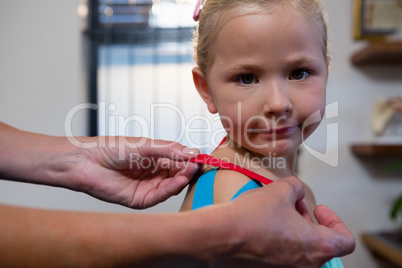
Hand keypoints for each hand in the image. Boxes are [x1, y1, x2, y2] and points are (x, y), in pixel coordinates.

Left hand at [62, 137, 199, 208]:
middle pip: (178, 175)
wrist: (87, 161)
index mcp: (155, 159)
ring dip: (183, 179)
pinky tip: (179, 180)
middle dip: (189, 170)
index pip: (179, 161)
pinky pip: (159, 196)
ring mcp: (147, 187)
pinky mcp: (140, 200)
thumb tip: (193, 152)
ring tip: (191, 170)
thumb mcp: (145, 145)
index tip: (202, 157)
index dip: (191, 160)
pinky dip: (171, 189)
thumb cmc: (111, 148)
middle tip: (200, 165)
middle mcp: (153, 174)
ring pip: (171, 186)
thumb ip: (169, 150)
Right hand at [217, 176, 354, 266]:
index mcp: (318, 247)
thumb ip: (296, 188)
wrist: (219, 238)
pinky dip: (277, 243)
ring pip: (299, 252)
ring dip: (292, 232)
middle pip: (319, 245)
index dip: (335, 221)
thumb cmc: (252, 217)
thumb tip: (296, 192)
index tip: (319, 210)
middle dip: (307, 221)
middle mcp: (305, 266)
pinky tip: (260, 227)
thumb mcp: (280, 191)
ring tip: (273, 214)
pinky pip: (280, 258)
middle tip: (290, 206)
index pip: (345, 241)